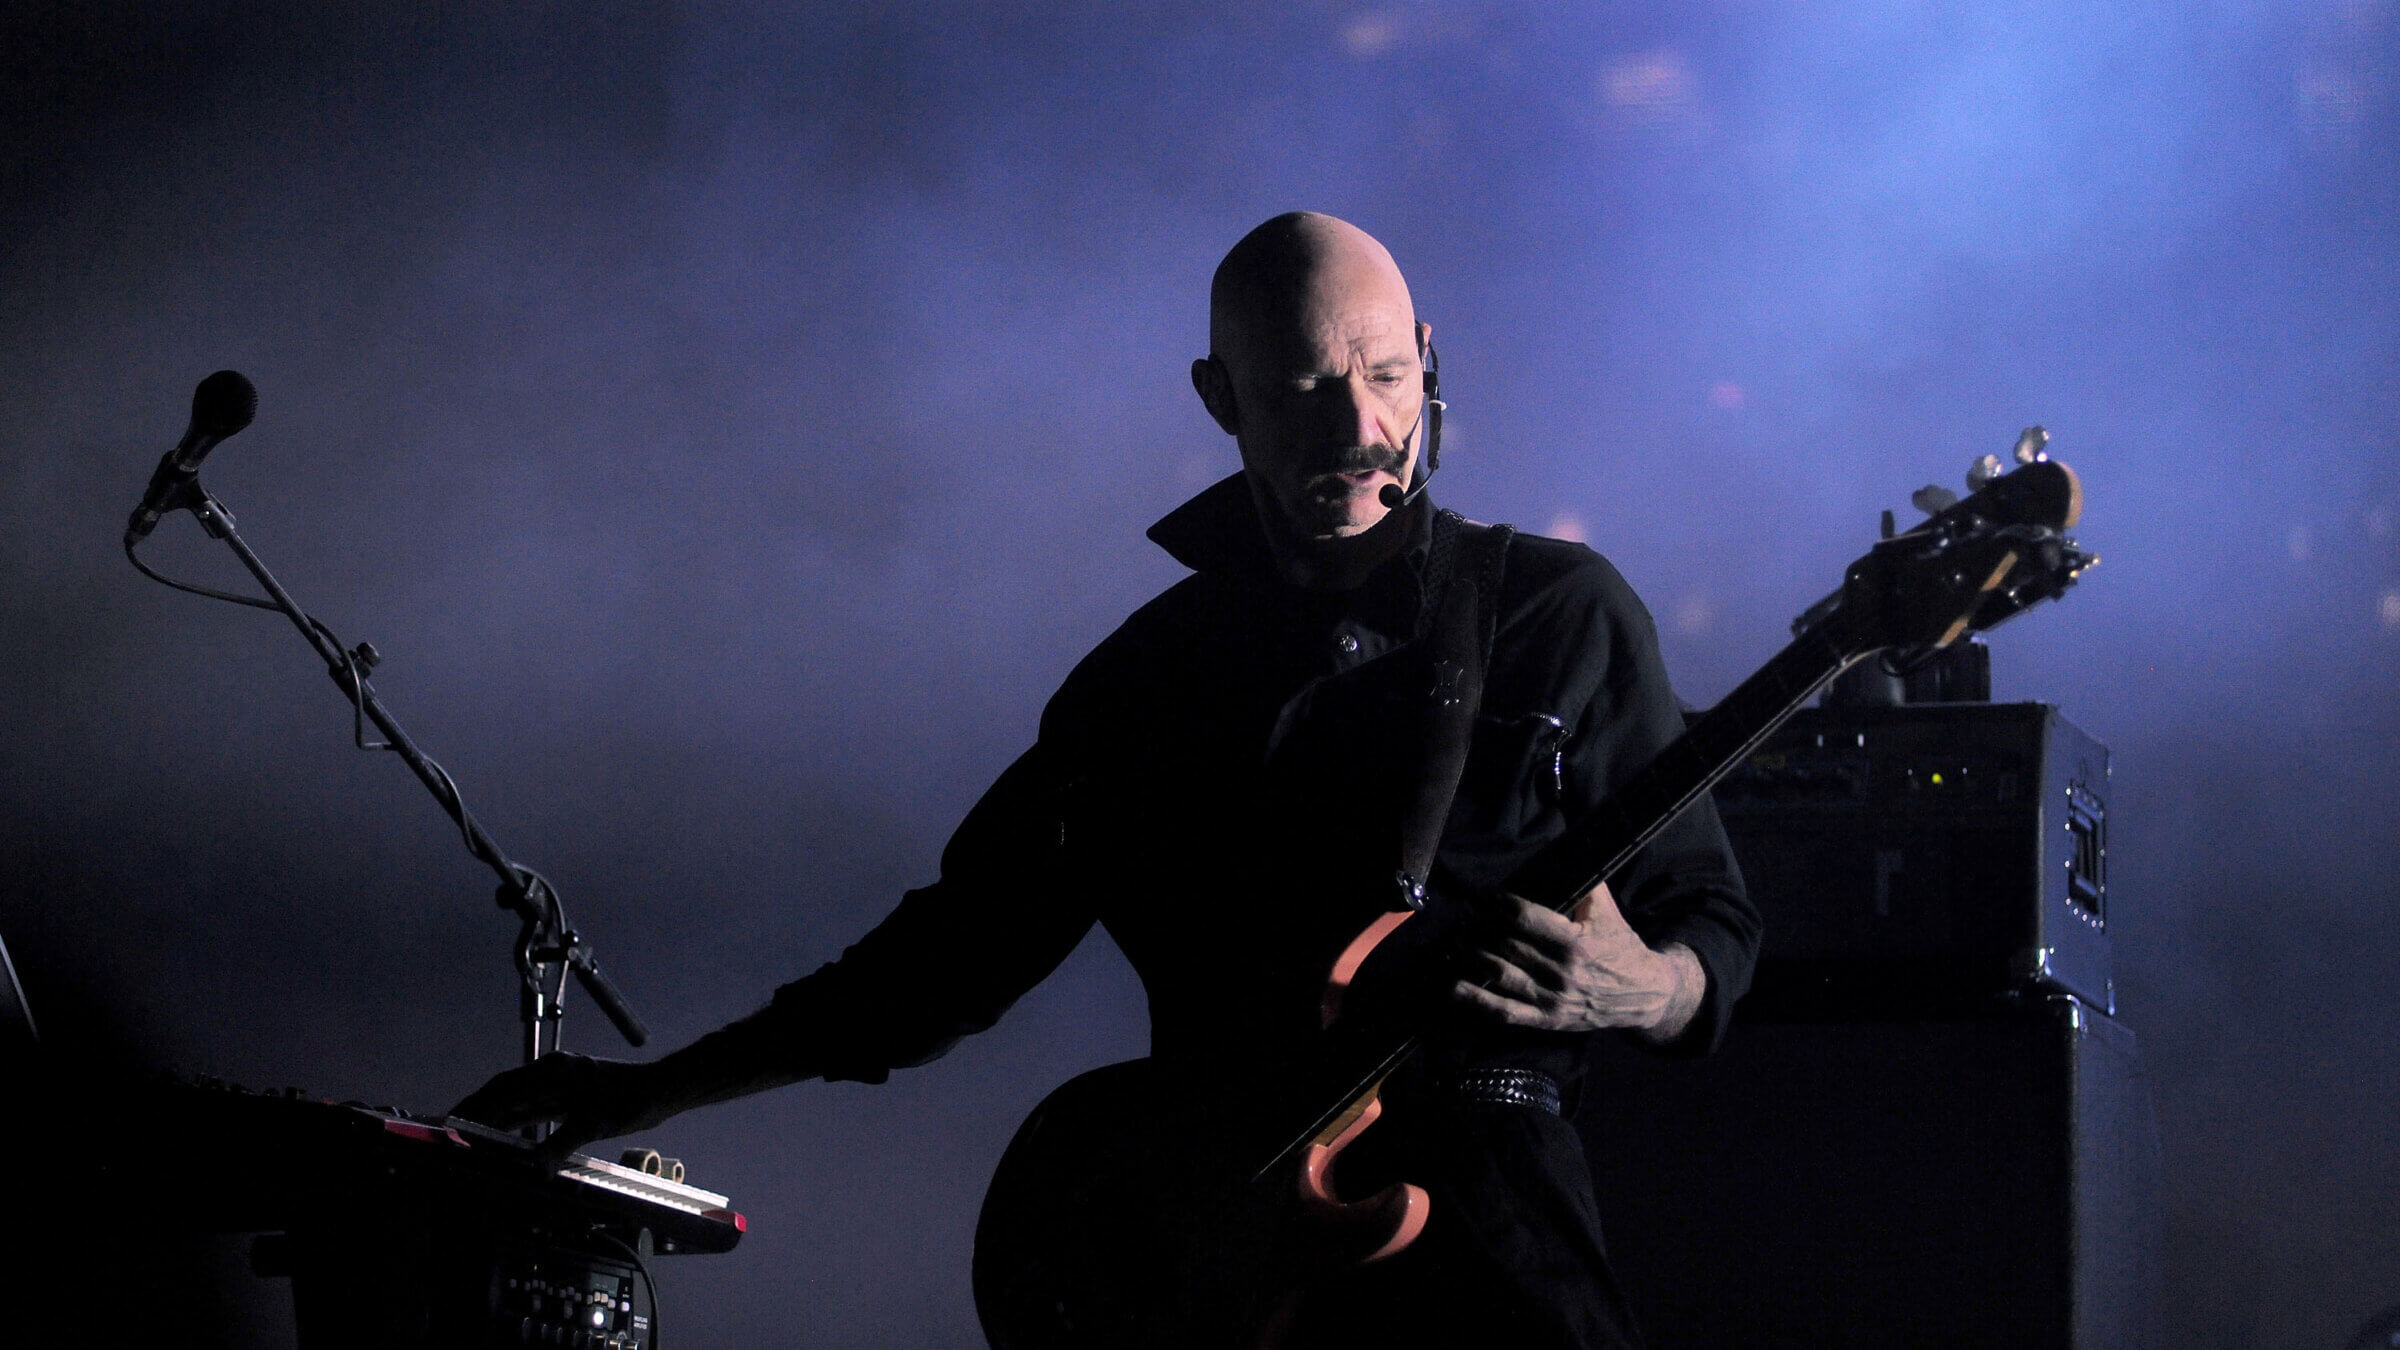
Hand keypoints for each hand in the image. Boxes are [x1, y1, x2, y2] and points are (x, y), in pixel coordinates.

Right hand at [449, 1052, 680, 1155]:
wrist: (659, 1089)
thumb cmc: (631, 1099)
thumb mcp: (594, 1124)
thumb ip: (560, 1145)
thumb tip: (536, 1169)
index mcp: (553, 1071)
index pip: (504, 1089)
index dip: (476, 1106)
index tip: (452, 1121)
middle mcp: (552, 1073)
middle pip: (504, 1092)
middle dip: (477, 1111)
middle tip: (450, 1132)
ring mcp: (559, 1083)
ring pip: (518, 1101)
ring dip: (494, 1117)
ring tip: (468, 1137)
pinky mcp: (568, 1096)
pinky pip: (534, 1109)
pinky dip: (516, 1122)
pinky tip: (504, 1138)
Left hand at [1451, 881, 1704, 1039]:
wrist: (1644, 993)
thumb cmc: (1621, 946)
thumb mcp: (1607, 912)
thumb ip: (1585, 883)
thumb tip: (1567, 847)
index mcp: (1575, 941)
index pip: (1524, 917)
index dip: (1498, 904)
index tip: (1484, 897)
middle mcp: (1562, 971)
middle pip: (1507, 943)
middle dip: (1480, 926)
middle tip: (1465, 916)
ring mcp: (1553, 998)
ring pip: (1501, 973)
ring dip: (1473, 956)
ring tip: (1457, 942)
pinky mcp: (1547, 1019)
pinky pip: (1506, 1011)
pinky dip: (1478, 1000)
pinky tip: (1456, 987)